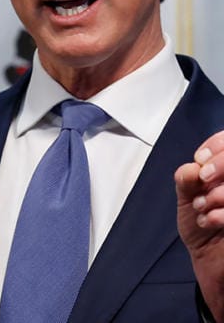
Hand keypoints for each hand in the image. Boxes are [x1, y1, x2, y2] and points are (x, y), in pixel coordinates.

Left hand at [175, 130, 223, 321]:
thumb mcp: (188, 198)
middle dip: (220, 166)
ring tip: (202, 207)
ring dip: (219, 193)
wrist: (210, 261)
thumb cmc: (203, 225)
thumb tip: (193, 167)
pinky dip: (222, 214)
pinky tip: (208, 221)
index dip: (218, 144)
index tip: (200, 158)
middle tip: (203, 179)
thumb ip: (187, 179)